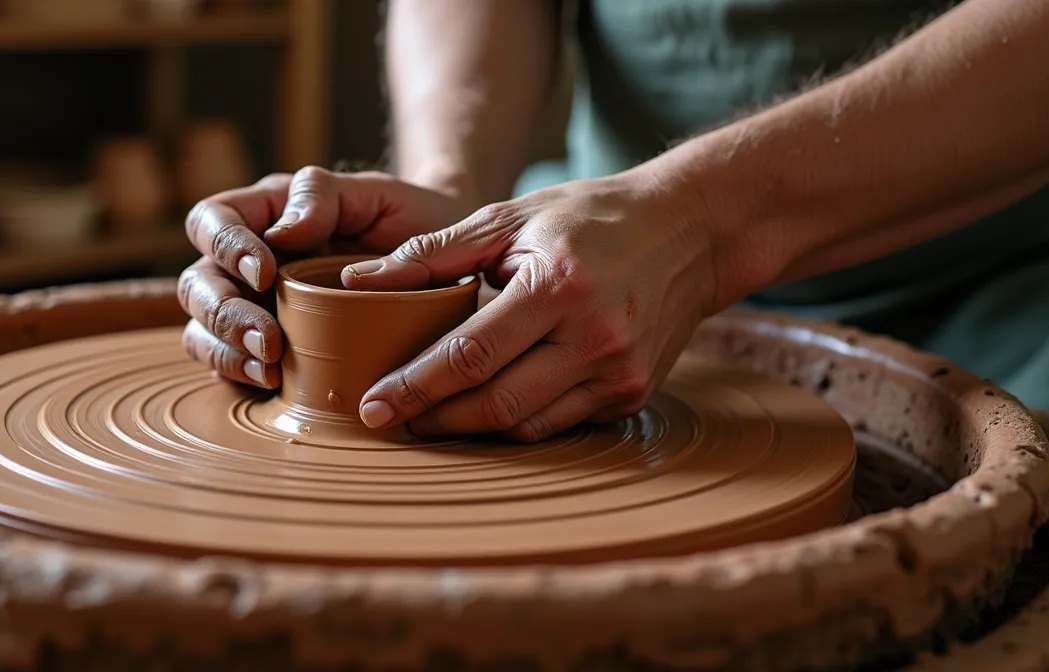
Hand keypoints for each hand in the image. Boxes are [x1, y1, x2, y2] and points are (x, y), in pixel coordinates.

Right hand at [178, 167, 478, 388]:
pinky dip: (240, 375)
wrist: (452, 266)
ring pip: (202, 328)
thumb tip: (280, 232)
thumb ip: (325, 196)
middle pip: (199, 282)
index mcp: (266, 213)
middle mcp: (249, 261)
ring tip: (269, 367)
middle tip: (269, 339)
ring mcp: (254, 308)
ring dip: (226, 350)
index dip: (226, 246)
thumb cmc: (412, 222)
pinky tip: (272, 384)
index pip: (213, 220)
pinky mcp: (266, 350)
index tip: (266, 273)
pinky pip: (228, 365)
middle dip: (224, 313)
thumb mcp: (378, 195)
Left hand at [342, 172, 722, 441]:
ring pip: (526, 426)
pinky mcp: (632, 395)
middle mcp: (595, 337)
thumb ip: (431, 253)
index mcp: (558, 287)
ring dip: (470, 430)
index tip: (372, 406)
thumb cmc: (589, 219)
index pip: (471, 354)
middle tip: (388, 421)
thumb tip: (358, 283)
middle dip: (434, 419)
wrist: (690, 232)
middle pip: (496, 403)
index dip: (415, 387)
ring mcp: (620, 373)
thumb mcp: (508, 218)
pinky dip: (516, 423)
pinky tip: (482, 411)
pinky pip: (559, 425)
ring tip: (426, 420)